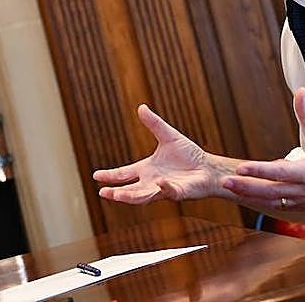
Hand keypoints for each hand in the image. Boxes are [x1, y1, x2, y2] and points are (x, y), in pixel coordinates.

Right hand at [93, 104, 236, 203]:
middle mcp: (151, 182)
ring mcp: (163, 189)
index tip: (96, 176)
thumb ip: (154, 123)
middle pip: (129, 190)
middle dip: (116, 192)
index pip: (124, 174)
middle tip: (102, 192)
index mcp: (146, 169)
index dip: (111, 176)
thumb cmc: (189, 155)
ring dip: (130, 196)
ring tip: (118, 195)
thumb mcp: (168, 135)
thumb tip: (141, 107)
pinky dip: (163, 187)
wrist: (208, 167)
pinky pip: (168, 191)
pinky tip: (158, 182)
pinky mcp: (177, 193)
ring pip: (143, 196)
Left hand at [222, 88, 304, 213]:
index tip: (241, 168)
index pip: (279, 172)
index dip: (259, 171)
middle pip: (271, 192)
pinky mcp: (302, 206)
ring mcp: (303, 201)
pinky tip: (247, 198)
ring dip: (250, 197)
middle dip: (246, 187)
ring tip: (230, 189)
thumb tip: (301, 92)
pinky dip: (261, 203)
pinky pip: (278, 207)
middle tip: (225, 181)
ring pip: (272, 203)